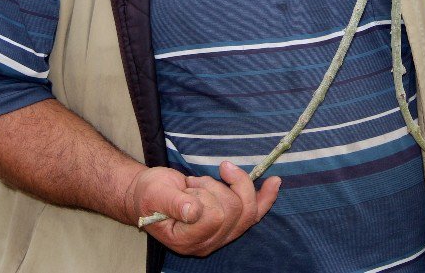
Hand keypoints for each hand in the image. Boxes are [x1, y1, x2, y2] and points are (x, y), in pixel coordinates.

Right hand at [128, 162, 280, 256]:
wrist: (149, 196)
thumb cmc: (149, 195)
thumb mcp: (155, 194)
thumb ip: (173, 203)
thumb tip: (193, 210)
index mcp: (186, 239)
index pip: (215, 216)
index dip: (208, 195)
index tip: (189, 187)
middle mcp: (207, 243)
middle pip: (234, 211)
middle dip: (217, 187)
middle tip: (195, 184)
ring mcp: (221, 236)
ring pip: (248, 211)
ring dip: (233, 185)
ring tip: (209, 182)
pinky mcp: (230, 224)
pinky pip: (255, 213)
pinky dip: (266, 197)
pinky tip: (275, 182)